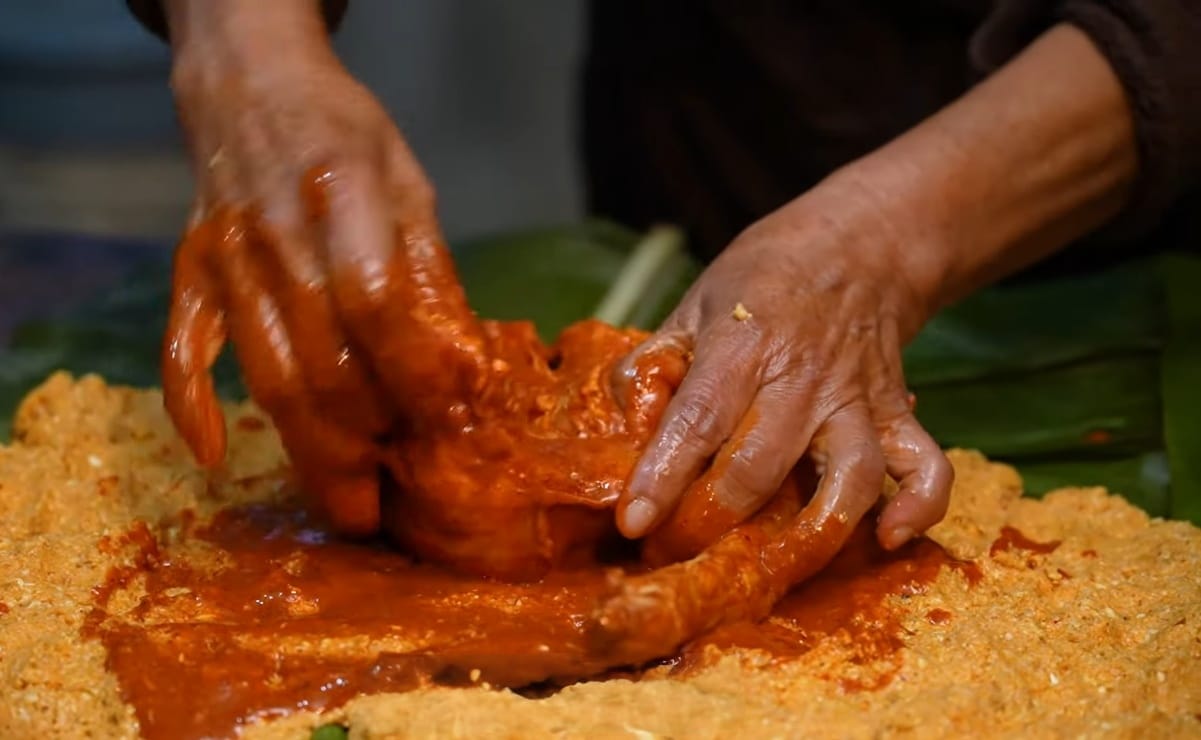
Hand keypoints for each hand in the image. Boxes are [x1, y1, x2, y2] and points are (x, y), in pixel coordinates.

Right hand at [160, 1, 480, 533]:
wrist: (251, 84)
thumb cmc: (346, 135)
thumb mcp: (410, 182)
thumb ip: (432, 270)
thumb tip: (462, 364)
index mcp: (342, 195)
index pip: (378, 305)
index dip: (416, 375)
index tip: (450, 428)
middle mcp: (275, 233)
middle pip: (322, 366)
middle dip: (367, 448)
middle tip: (400, 508)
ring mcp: (224, 258)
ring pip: (267, 377)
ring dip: (310, 452)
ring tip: (347, 507)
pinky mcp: (190, 272)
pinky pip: (182, 349)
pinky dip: (191, 406)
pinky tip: (216, 455)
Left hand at [616, 179, 953, 559]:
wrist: (858, 245)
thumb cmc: (763, 279)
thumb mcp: (693, 301)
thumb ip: (654, 363)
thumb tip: (621, 424)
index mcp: (742, 347)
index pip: (697, 421)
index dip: (662, 476)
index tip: (634, 523)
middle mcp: (802, 381)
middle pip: (760, 467)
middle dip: (713, 521)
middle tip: (675, 552)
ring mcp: (856, 401)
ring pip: (848, 478)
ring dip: (811, 534)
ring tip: (769, 570)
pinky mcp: (897, 414)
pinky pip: (924, 467)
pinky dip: (919, 507)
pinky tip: (889, 539)